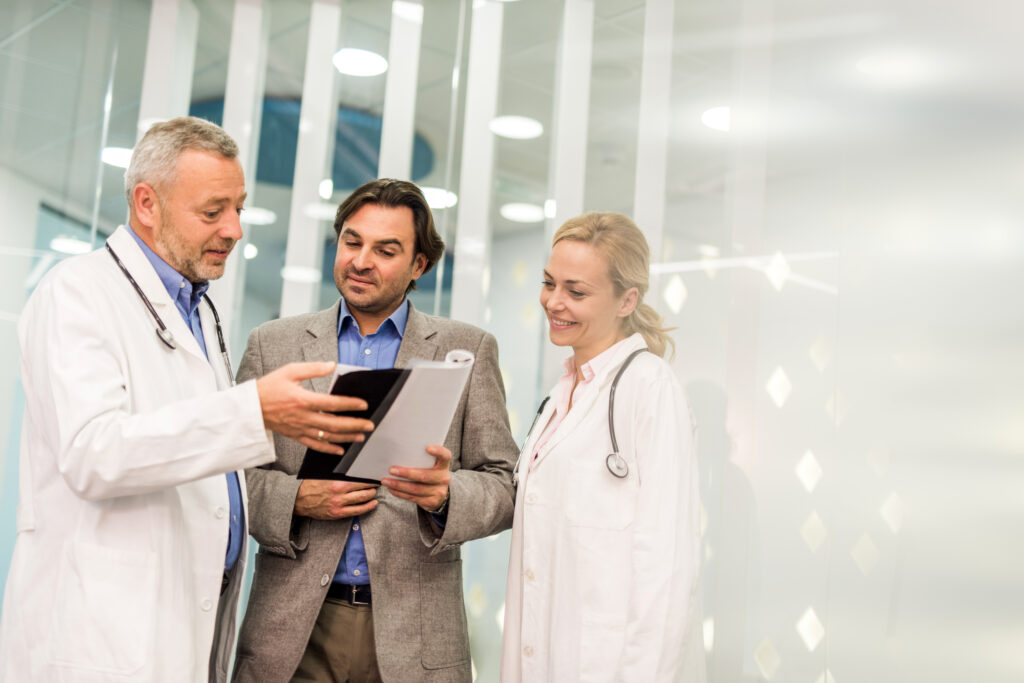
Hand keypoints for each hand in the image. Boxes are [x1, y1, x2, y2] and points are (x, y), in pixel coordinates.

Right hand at [256, 361, 374, 454]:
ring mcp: (300, 428)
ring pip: (327, 437)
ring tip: (361, 437)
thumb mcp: (290, 371)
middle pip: (334, 424)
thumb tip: (332, 365)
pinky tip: (340, 450)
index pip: (333, 404)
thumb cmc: (270, 387)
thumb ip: (313, 368)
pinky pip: (314, 445)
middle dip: (355, 425)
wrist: (251, 407)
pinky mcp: (295, 436)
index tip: (364, 405)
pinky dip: (328, 449)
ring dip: (346, 438)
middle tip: (370, 425)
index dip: (350, 405)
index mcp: (303, 400)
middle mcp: (303, 417)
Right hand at [294, 479, 378, 519]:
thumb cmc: (311, 485)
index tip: (374, 475)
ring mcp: (339, 505)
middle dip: (373, 486)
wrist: (299, 499)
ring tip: (375, 492)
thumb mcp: (323, 475)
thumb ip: (338, 473)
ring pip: (363, 500)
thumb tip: (353, 466)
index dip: (369, 477)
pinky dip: (368, 507)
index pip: (359, 479)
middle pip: (364, 489)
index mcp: (336, 482)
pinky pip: (357, 511)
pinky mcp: (338, 513)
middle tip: (378, 483)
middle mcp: (339, 494)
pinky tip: (373, 504)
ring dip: (372, 495)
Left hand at [381, 445, 450, 512]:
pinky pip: (412, 498)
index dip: (438, 452)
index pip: (445, 456)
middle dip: (406, 473)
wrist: (440, 493)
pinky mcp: (431, 502)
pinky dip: (400, 493)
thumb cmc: (431, 472)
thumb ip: (422, 458)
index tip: (427, 448)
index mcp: (444, 465)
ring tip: (385, 480)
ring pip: (415, 489)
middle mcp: (443, 478)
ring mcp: (438, 492)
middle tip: (391, 470)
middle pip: (424, 476)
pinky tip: (391, 489)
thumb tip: (399, 452)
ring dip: (398, 485)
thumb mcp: (432, 464)